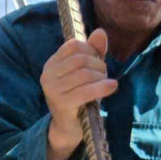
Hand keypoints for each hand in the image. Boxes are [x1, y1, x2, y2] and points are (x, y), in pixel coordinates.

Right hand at [40, 30, 114, 150]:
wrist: (69, 127)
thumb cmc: (79, 97)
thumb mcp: (86, 72)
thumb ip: (93, 52)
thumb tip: (100, 31)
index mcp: (51, 64)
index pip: (74, 45)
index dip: (91, 50)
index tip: (97, 61)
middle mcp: (47, 75)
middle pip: (80, 59)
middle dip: (99, 65)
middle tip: (104, 75)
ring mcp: (53, 90)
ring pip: (85, 74)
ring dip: (101, 77)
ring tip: (106, 84)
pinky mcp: (61, 103)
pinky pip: (86, 91)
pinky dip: (102, 87)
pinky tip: (112, 86)